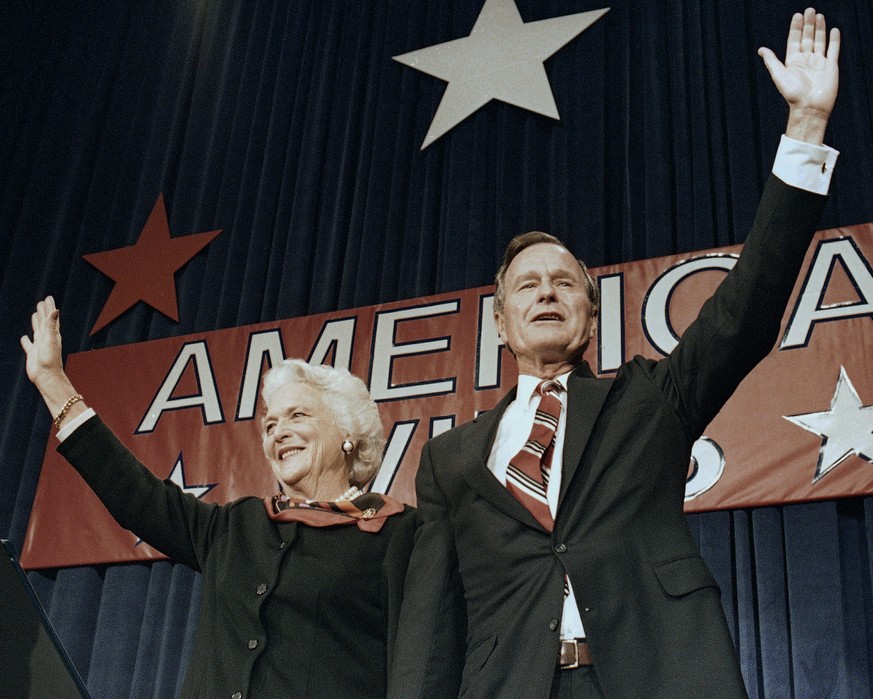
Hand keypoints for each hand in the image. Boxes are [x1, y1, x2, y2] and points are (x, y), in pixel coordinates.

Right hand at [20, 296, 83, 421]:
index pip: (51, 317)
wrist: (46, 376)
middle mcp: (47, 339)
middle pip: (44, 322)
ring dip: (36, 322)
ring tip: (35, 315)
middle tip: (42, 302)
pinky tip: (24, 337)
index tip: (48, 298)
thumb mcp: (51, 339)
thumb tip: (55, 310)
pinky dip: (26, 341)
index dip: (49, 307)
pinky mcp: (32, 354)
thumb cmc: (50, 359)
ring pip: (37, 331)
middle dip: (43, 312)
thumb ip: (52, 325)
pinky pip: (28, 345)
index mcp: (52, 334)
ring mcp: (39, 346)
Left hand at [758, 8, 839, 143]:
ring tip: (819, 15)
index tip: (797, 15)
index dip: (795, 28)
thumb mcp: (779, 75)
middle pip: (807, 38)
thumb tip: (761, 49)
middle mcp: (805, 60)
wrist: (810, 107)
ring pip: (819, 41)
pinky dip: (833, 40)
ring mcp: (818, 62)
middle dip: (808, 24)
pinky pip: (833, 50)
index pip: (794, 40)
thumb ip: (772, 61)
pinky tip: (833, 30)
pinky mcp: (830, 66)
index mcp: (793, 62)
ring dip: (819, 29)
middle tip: (810, 10)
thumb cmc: (793, 94)